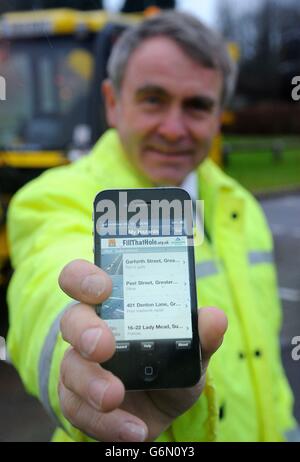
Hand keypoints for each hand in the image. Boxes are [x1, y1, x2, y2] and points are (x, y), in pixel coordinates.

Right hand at [58, 259, 226, 441]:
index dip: (84, 277)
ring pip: (70, 367)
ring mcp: (80, 365)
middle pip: (72, 320)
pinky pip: (78, 409)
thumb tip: (215, 318)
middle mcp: (90, 330)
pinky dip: (105, 422)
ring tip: (115, 397)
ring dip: (91, 384)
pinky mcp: (77, 399)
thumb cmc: (170, 365)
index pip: (84, 279)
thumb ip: (201, 335)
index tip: (104, 288)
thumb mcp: (190, 351)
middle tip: (104, 346)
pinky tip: (132, 429)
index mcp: (113, 306)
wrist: (163, 409)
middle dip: (85, 331)